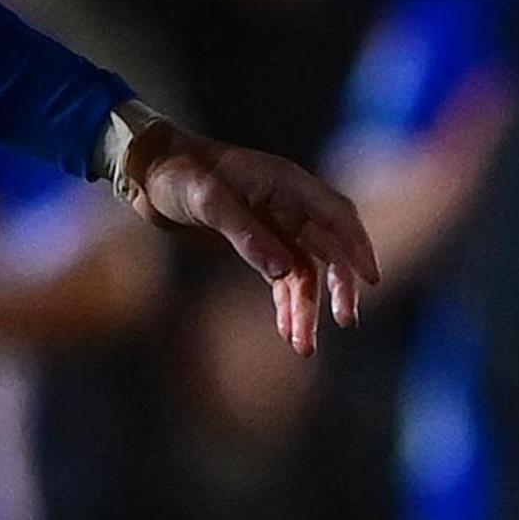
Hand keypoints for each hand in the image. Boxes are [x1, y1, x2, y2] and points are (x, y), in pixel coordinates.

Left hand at [130, 124, 380, 356]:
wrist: (148, 173)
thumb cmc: (178, 174)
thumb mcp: (207, 200)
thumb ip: (245, 233)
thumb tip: (283, 270)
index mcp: (286, 184)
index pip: (337, 214)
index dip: (357, 245)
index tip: (370, 279)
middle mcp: (289, 204)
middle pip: (329, 248)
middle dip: (340, 286)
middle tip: (346, 320)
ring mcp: (277, 225)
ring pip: (307, 271)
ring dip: (308, 307)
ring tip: (304, 346)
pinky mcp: (260, 244)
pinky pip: (284, 278)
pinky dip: (287, 305)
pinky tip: (287, 332)